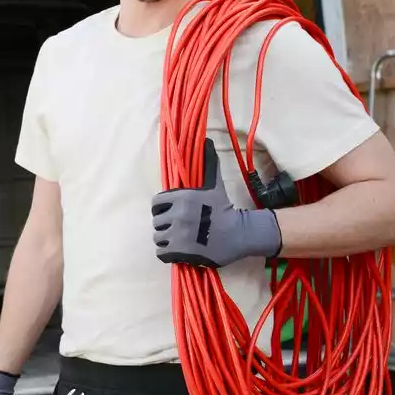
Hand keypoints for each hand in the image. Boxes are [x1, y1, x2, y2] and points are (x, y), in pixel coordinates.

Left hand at [152, 139, 282, 267]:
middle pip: (157, 221)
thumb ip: (209, 164)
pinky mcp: (180, 253)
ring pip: (158, 237)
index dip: (161, 208)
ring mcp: (177, 235)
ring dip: (165, 239)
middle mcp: (177, 215)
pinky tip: (177, 250)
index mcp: (181, 198)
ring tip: (178, 240)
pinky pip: (161, 253)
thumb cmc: (224, 209)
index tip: (171, 212)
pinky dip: (167, 253)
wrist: (238, 234)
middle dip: (165, 224)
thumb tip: (208, 141)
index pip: (156, 203)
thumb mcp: (215, 184)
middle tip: (178, 227)